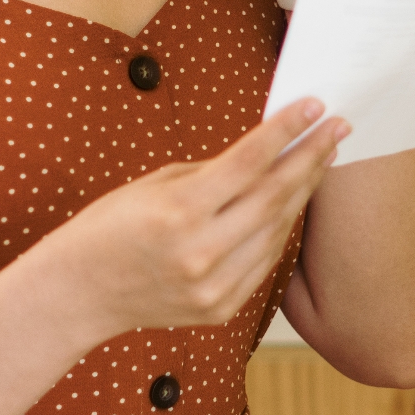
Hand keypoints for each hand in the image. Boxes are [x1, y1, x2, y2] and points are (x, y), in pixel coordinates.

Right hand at [35, 98, 348, 340]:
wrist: (78, 294)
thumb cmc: (108, 229)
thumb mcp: (152, 186)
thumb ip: (210, 173)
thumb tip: (262, 154)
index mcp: (178, 212)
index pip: (248, 163)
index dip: (285, 131)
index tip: (314, 106)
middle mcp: (201, 252)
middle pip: (274, 197)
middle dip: (309, 157)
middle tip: (336, 128)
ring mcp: (214, 286)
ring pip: (277, 231)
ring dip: (302, 191)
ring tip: (321, 159)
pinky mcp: (221, 308)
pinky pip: (264, 261)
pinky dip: (281, 228)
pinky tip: (293, 201)